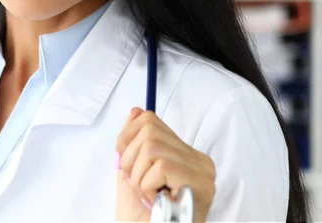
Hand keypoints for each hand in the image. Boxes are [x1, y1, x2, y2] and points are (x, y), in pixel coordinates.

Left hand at [114, 108, 215, 222]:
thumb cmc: (143, 218)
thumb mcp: (132, 175)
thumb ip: (133, 146)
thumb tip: (135, 112)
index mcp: (184, 156)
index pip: (151, 121)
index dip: (127, 136)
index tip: (123, 160)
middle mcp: (198, 160)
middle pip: (149, 130)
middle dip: (130, 158)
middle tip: (136, 184)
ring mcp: (201, 171)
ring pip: (152, 147)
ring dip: (138, 175)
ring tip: (147, 195)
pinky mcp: (198, 181)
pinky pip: (160, 166)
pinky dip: (147, 185)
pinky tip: (155, 200)